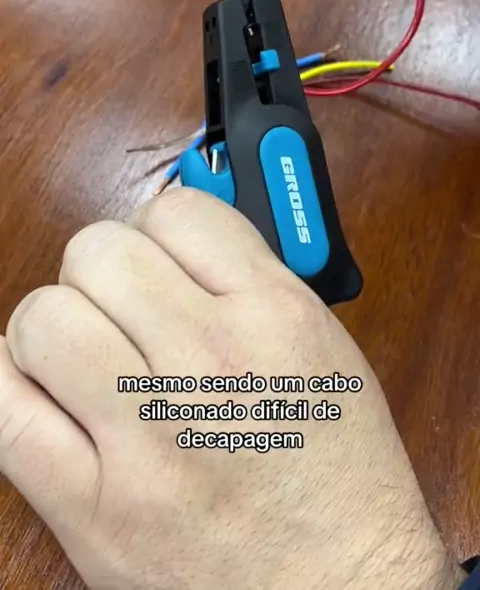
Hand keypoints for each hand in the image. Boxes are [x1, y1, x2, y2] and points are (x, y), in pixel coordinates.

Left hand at [0, 190, 461, 589]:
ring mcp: (146, 436)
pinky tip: (41, 393)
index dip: (157, 228)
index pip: (176, 212)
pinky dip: (9, 385)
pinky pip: (3, 409)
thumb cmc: (339, 479)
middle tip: (121, 310)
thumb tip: (176, 244)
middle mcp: (209, 363)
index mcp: (275, 318)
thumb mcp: (327, 353)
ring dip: (55, 328)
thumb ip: (252, 285)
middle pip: (98, 252)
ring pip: (43, 317)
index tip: (158, 258)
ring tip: (85, 360)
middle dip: (102, 272)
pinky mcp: (93, 505)